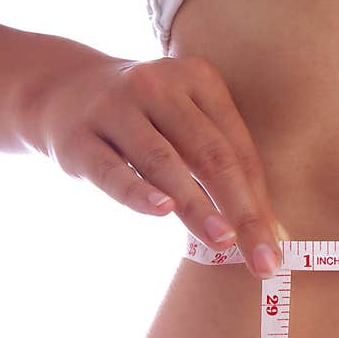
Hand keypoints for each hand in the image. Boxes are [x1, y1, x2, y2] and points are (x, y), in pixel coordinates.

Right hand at [34, 54, 283, 278]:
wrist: (60, 90)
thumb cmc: (149, 123)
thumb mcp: (187, 125)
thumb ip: (225, 167)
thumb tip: (272, 234)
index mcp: (199, 80)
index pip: (238, 150)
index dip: (261, 201)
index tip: (278, 248)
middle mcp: (158, 86)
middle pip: (211, 156)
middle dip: (242, 212)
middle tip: (262, 257)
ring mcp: (115, 108)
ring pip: (165, 163)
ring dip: (198, 206)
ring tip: (224, 241)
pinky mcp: (77, 138)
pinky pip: (112, 171)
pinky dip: (137, 192)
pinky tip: (162, 211)